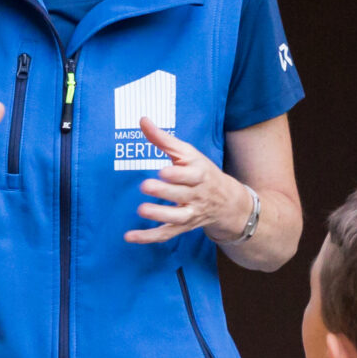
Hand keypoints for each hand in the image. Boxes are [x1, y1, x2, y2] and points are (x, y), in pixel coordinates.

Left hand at [125, 118, 250, 244]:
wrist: (226, 201)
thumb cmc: (201, 172)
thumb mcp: (187, 154)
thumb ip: (164, 139)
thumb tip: (142, 120)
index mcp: (199, 175)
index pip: (191, 176)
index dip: (178, 175)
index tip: (163, 171)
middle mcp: (197, 196)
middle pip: (182, 196)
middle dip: (165, 192)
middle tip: (146, 186)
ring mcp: (190, 214)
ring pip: (177, 218)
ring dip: (159, 216)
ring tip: (141, 210)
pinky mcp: (182, 227)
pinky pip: (166, 234)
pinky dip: (148, 237)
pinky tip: (130, 237)